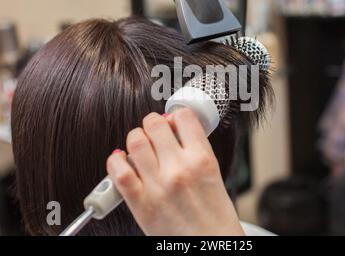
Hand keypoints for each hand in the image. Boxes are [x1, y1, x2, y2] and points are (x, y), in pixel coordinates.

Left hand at [106, 108, 244, 235]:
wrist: (210, 247)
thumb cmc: (215, 217)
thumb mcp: (215, 175)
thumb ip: (196, 150)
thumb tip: (175, 131)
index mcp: (202, 159)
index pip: (183, 117)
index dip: (176, 115)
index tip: (173, 120)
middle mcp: (179, 169)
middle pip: (155, 124)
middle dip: (153, 123)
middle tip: (154, 130)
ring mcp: (158, 185)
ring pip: (135, 141)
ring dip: (136, 138)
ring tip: (140, 145)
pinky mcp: (140, 203)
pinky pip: (120, 171)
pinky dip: (116, 161)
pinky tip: (121, 160)